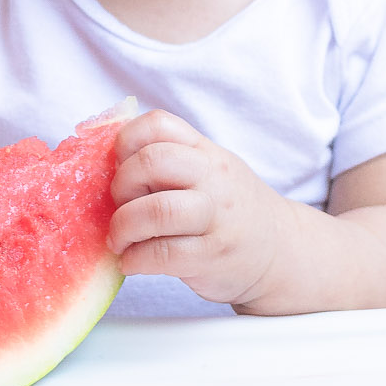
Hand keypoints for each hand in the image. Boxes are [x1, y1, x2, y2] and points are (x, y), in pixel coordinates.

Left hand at [108, 109, 288, 306]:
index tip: (119, 167)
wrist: (279, 251)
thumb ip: (170, 161)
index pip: (159, 124)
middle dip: (122, 185)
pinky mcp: (213, 256)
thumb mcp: (209, 172)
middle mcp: (214, 178)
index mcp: (206, 152)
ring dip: (124, 226)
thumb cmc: (229, 211)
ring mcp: (216, 218)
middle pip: (153, 162)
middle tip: (119, 206)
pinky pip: (163, 254)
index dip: (126, 142)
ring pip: (158, 210)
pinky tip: (132, 261)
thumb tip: (105, 163)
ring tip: (120, 239)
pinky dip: (135, 259)